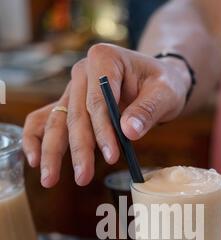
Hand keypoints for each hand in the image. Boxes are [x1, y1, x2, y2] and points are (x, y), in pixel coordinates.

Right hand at [22, 44, 190, 187]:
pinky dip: (37, 139)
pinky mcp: (70, 105)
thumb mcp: (165, 93)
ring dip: (52, 152)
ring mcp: (73, 89)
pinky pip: (46, 120)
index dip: (103, 130)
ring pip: (57, 121)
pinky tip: (34, 161)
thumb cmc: (163, 85)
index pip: (98, 100)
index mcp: (104, 59)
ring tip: (50, 180)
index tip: (112, 156)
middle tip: (83, 178)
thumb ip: (148, 110)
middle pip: (75, 114)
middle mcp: (82, 72)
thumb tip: (129, 131)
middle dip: (79, 149)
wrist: (156, 82)